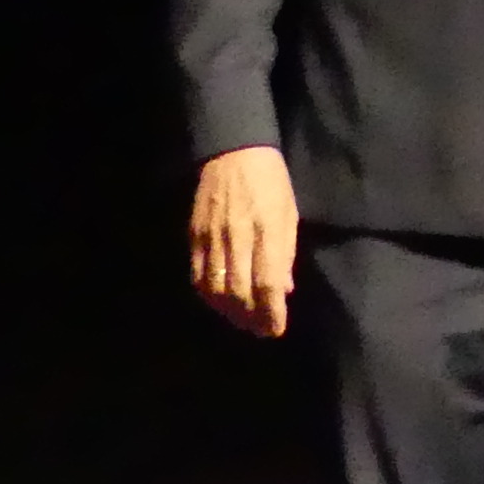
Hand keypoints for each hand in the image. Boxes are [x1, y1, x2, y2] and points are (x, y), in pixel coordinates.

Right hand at [188, 147, 299, 339]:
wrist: (234, 152)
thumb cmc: (271, 182)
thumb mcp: (289, 213)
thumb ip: (286, 253)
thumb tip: (283, 291)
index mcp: (268, 230)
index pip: (267, 283)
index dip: (271, 312)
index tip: (277, 329)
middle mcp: (238, 237)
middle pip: (239, 292)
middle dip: (251, 319)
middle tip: (261, 331)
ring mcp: (212, 238)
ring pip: (216, 289)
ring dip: (229, 313)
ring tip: (243, 321)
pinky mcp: (194, 236)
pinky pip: (197, 276)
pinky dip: (208, 296)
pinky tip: (220, 303)